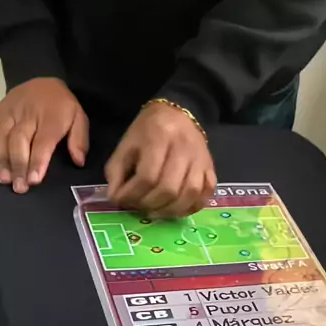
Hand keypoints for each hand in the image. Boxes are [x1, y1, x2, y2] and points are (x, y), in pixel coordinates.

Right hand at [0, 78, 88, 192]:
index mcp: (51, 118)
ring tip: (4, 179)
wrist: (43, 79)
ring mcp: (10, 113)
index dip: (38, 161)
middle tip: (19, 187)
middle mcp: (28, 115)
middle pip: (20, 141)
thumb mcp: (79, 118)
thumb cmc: (62, 106)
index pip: (43, 142)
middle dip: (18, 165)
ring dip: (2, 160)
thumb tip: (78, 161)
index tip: (34, 180)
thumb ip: (79, 140)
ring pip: (3, 137)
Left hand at [105, 102, 215, 217]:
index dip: (132, 194)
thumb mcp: (126, 145)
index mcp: (159, 137)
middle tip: (139, 206)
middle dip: (150, 204)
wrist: (179, 114)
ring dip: (170, 211)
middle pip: (169, 188)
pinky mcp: (210, 168)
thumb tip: (115, 199)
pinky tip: (176, 209)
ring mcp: (201, 159)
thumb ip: (116, 172)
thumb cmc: (148, 131)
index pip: (147, 176)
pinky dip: (191, 207)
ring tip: (155, 212)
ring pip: (190, 194)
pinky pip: (206, 194)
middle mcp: (184, 148)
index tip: (121, 200)